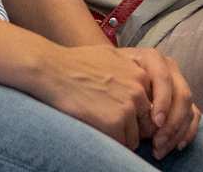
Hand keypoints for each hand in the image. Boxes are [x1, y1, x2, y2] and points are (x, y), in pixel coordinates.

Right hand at [31, 43, 154, 150]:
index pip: (149, 105)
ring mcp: (128, 108)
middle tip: (107, 120)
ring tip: (98, 123)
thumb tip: (137, 85)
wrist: (54, 70)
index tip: (117, 112)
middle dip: (129, 126)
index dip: (134, 113)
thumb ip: (128, 70)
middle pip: (144, 123)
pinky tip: (94, 128)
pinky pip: (120, 145)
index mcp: (140, 75)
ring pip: (133, 137)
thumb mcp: (110, 56)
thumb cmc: (76, 62)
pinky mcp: (115, 124)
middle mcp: (138, 91)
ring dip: (119, 136)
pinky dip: (109, 142)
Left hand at [122, 48, 200, 157]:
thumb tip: (135, 114)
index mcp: (153, 58)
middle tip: (157, 144)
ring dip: (177, 132)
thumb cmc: (111, 75)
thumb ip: (125, 87)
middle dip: (172, 123)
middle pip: (181, 95)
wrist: (113, 72)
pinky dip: (188, 132)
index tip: (156, 123)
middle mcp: (169, 68)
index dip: (163, 101)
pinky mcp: (183, 98)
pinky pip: (194, 115)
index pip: (164, 78)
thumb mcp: (113, 74)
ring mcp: (179, 82)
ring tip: (160, 149)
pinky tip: (176, 145)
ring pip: (188, 108)